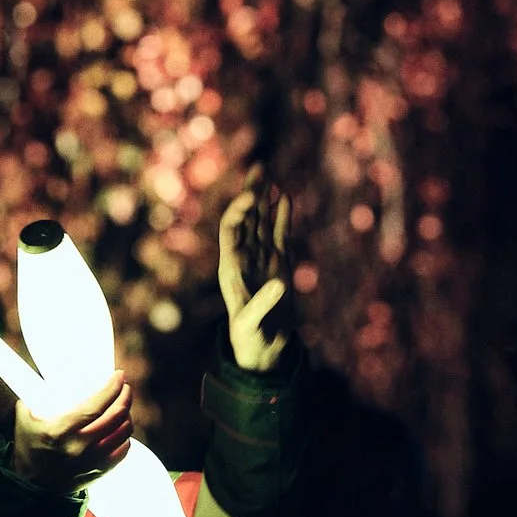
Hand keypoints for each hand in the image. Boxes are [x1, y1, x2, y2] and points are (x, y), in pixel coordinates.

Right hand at [6, 371, 132, 495]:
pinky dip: (125, 436)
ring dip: (127, 414)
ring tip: (123, 406)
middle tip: (124, 386)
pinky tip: (121, 428)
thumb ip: (33, 395)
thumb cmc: (28, 449)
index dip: (113, 387)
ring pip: (124, 432)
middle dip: (125, 395)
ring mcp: (92, 461)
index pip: (97, 405)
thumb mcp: (25, 420)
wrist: (30, 488)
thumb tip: (43, 376)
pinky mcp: (99, 472)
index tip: (119, 375)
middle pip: (116, 415)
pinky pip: (123, 450)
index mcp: (62, 430)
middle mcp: (80, 446)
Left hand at [218, 170, 293, 373]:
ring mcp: (262, 258)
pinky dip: (283, 216)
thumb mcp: (252, 325)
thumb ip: (263, 305)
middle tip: (259, 166)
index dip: (239, 210)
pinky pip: (280, 234)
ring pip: (262, 221)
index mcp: (231, 267)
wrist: (261, 349)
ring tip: (268, 172)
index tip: (254, 196)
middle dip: (251, 192)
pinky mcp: (279, 264)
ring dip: (265, 198)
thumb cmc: (249, 339)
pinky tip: (285, 197)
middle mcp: (244, 257)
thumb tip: (280, 284)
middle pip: (246, 218)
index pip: (231, 230)